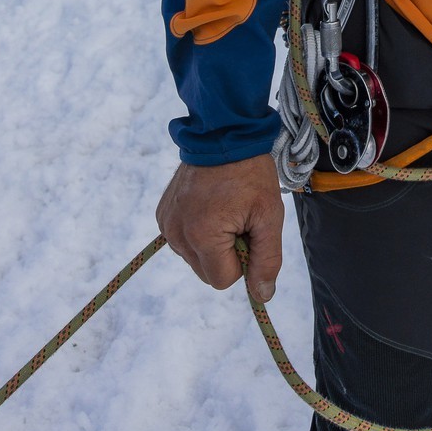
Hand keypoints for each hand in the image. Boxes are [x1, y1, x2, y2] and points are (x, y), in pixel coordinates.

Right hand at [156, 154, 284, 302]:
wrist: (223, 133)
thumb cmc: (250, 174)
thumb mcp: (269, 216)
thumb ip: (267, 260)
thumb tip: (262, 296)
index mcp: (201, 237)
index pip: (223, 280)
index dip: (242, 260)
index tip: (248, 230)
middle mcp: (177, 235)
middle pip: (207, 271)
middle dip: (226, 253)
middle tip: (238, 217)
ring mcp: (166, 224)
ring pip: (195, 257)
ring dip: (212, 243)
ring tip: (224, 207)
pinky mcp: (162, 214)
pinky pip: (183, 240)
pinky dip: (198, 230)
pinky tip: (209, 204)